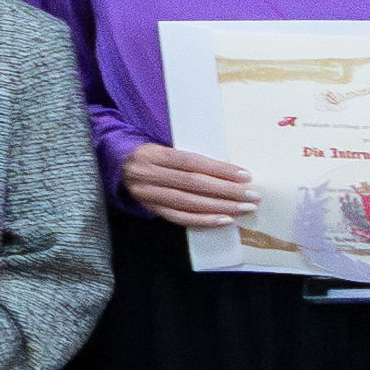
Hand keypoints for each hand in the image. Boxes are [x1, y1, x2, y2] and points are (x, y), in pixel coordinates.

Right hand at [118, 143, 258, 230]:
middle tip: (252, 196)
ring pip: (188, 203)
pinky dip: (202, 220)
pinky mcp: (150, 209)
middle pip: (192, 184)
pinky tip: (223, 220)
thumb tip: (230, 171)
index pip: (191, 162)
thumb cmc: (152, 156)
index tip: (245, 175)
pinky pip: (178, 218)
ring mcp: (147, 194)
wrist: (117, 167)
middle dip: (226, 191)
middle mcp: (148, 175)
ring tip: (244, 209)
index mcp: (154, 154)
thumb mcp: (165, 148)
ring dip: (220, 207)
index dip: (219, 170)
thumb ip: (190, 158)